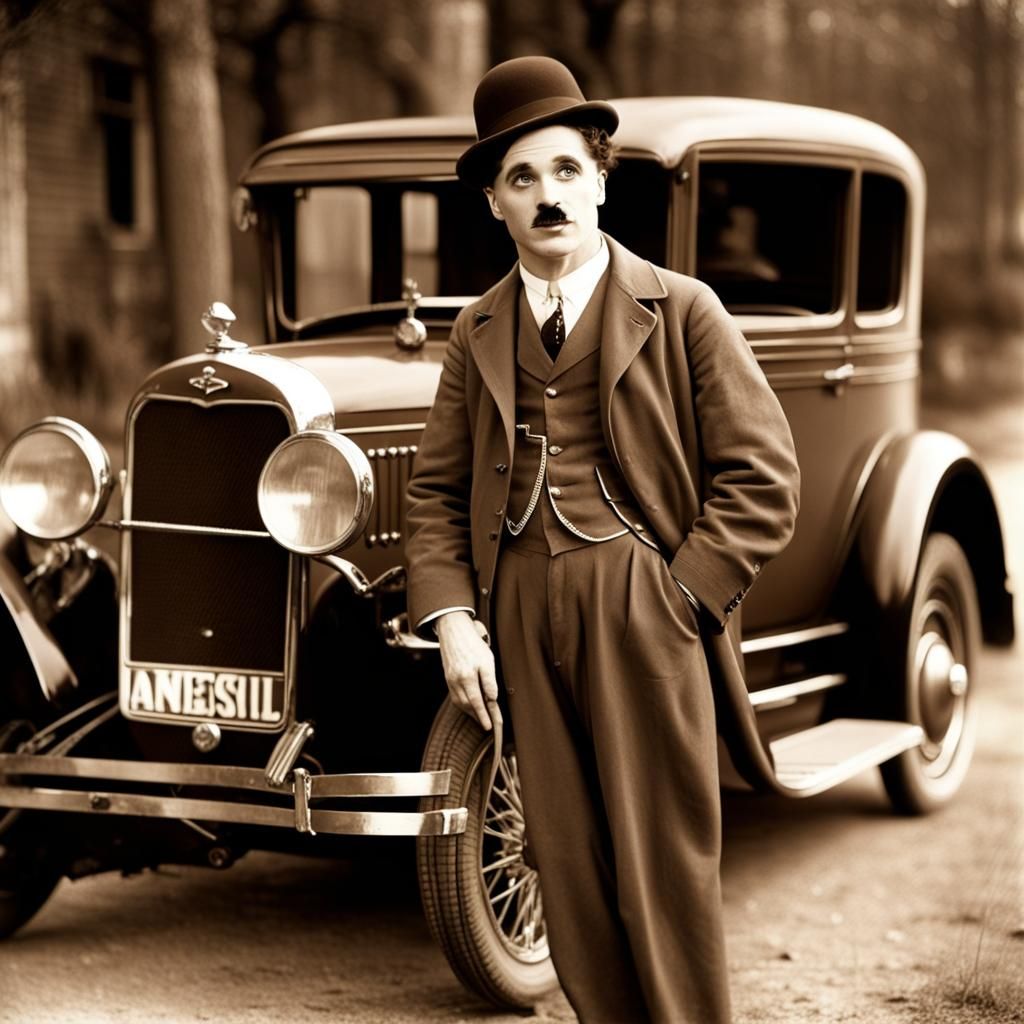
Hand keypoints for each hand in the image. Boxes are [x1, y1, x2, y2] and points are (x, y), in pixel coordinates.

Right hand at [435, 611, 501, 731]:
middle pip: (468, 705)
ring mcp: (450, 680)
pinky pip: (455, 696)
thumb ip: (489, 681)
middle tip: (488, 725)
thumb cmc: (473, 644)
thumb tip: (492, 699)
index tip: (490, 726)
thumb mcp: (487, 660)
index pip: (477, 702)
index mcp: (467, 677)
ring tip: (481, 718)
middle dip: (478, 717)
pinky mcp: (448, 678)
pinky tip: (470, 705)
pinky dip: (463, 704)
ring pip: (460, 702)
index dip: (484, 715)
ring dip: (471, 712)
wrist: (454, 631)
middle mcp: (456, 681)